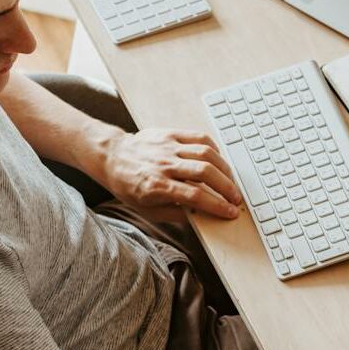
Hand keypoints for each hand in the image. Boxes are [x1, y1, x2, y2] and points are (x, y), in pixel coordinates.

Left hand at [99, 128, 242, 218]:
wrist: (112, 157)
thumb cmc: (129, 185)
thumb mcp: (147, 210)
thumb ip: (176, 214)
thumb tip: (202, 215)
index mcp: (157, 186)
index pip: (196, 196)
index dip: (217, 205)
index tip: (231, 212)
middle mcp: (164, 165)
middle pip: (205, 173)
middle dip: (226, 187)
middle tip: (236, 197)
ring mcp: (168, 147)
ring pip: (206, 154)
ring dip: (224, 169)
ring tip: (230, 181)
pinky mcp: (171, 134)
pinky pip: (199, 138)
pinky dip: (214, 149)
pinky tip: (219, 161)